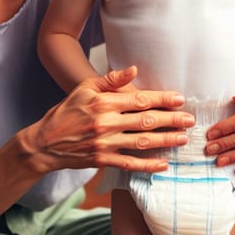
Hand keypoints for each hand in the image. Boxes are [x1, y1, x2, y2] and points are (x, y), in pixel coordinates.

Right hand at [26, 66, 194, 173]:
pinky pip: (130, 164)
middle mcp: (106, 123)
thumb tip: (133, 69)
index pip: (139, 100)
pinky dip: (148, 165)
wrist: (45, 142)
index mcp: (103, 102)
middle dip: (171, 120)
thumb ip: (110, 80)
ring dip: (165, 141)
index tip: (180, 99)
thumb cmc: (66, 111)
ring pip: (142, 142)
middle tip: (190, 120)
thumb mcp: (84, 88)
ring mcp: (105, 144)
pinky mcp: (102, 160)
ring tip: (183, 139)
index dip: (162, 99)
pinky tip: (163, 164)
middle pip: (146, 121)